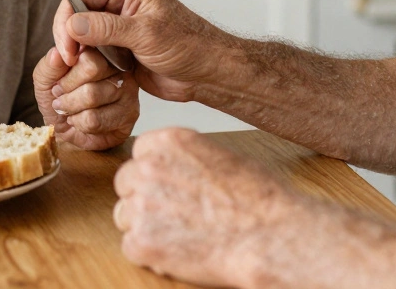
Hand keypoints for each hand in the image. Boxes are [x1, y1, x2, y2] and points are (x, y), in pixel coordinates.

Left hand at [33, 46, 138, 150]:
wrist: (64, 127)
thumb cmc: (58, 98)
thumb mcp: (45, 79)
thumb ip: (50, 65)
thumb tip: (57, 53)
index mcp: (99, 50)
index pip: (87, 53)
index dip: (67, 74)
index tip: (58, 85)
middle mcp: (119, 64)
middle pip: (93, 69)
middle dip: (68, 91)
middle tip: (61, 99)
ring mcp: (128, 88)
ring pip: (92, 94)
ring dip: (71, 108)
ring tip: (69, 111)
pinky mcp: (130, 113)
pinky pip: (96, 119)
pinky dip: (79, 124)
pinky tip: (81, 122)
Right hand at [53, 0, 232, 103]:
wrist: (207, 72)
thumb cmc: (189, 45)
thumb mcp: (146, 34)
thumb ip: (107, 28)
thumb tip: (72, 24)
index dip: (68, 18)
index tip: (66, 47)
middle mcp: (120, 2)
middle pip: (78, 14)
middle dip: (71, 38)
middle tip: (71, 61)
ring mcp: (119, 26)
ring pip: (83, 36)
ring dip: (81, 53)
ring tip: (82, 70)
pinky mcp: (119, 48)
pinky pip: (94, 53)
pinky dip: (90, 64)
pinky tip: (93, 75)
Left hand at [112, 128, 299, 286]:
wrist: (270, 236)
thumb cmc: (258, 198)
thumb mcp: (221, 156)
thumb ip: (187, 158)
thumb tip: (173, 167)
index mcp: (168, 142)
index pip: (140, 153)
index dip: (155, 173)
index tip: (171, 186)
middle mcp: (147, 168)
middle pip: (127, 183)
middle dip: (145, 198)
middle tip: (175, 214)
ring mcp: (141, 206)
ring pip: (125, 216)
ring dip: (146, 226)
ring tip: (181, 234)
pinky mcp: (141, 243)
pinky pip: (131, 246)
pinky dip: (151, 253)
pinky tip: (180, 251)